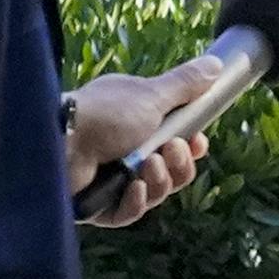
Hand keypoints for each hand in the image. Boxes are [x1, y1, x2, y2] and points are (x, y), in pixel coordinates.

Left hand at [64, 54, 227, 225]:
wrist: (62, 139)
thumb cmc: (105, 112)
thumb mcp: (152, 94)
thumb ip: (185, 84)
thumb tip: (216, 65)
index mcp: (135, 125)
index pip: (174, 144)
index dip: (191, 149)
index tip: (197, 142)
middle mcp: (122, 152)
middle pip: (169, 173)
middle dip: (178, 165)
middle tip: (170, 150)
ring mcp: (109, 180)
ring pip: (152, 194)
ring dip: (158, 181)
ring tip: (147, 165)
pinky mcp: (96, 206)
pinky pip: (127, 213)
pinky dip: (135, 203)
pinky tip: (133, 187)